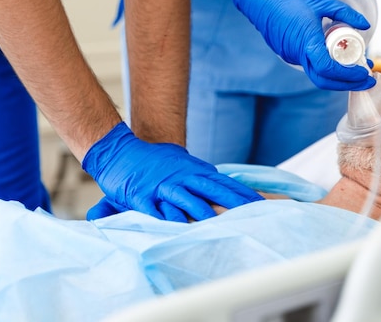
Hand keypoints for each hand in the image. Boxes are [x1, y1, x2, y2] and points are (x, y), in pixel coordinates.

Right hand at [82, 122, 263, 221]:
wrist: (120, 151)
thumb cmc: (153, 159)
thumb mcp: (181, 162)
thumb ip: (199, 172)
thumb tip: (218, 179)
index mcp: (193, 170)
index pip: (222, 182)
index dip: (241, 192)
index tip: (261, 203)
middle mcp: (181, 177)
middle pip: (211, 190)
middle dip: (232, 202)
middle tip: (251, 212)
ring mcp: (163, 186)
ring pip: (186, 199)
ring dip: (203, 212)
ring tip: (218, 223)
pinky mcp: (143, 197)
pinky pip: (157, 210)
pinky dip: (168, 219)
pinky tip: (178, 228)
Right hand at [232, 0, 375, 90]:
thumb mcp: (322, 2)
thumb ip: (345, 13)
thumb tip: (365, 25)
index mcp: (306, 41)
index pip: (328, 69)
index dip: (348, 76)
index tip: (364, 73)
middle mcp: (297, 54)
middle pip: (324, 80)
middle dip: (347, 84)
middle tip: (366, 80)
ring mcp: (290, 56)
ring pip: (316, 74)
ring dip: (337, 76)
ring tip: (356, 67)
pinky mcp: (287, 54)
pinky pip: (308, 65)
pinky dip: (324, 67)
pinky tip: (335, 57)